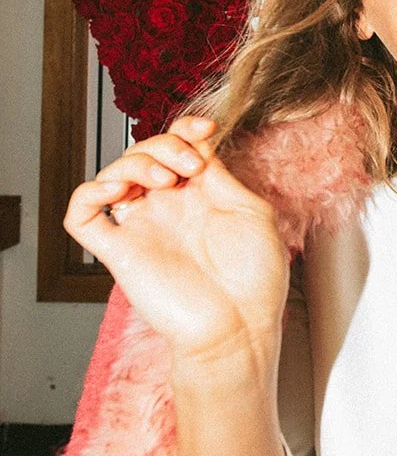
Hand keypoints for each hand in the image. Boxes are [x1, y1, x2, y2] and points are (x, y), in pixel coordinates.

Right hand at [63, 115, 288, 368]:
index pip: (177, 147)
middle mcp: (168, 208)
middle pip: (145, 153)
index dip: (184, 129)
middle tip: (191, 166)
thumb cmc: (254, 279)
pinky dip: (89, 193)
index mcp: (200, 196)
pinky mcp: (119, 251)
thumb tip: (201, 145)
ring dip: (136, 161)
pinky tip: (118, 189)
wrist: (239, 326)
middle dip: (165, 144)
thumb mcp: (251, 212)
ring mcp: (142, 228)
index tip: (205, 129)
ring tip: (167, 180)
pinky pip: (82, 216)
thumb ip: (223, 177)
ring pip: (114, 173)